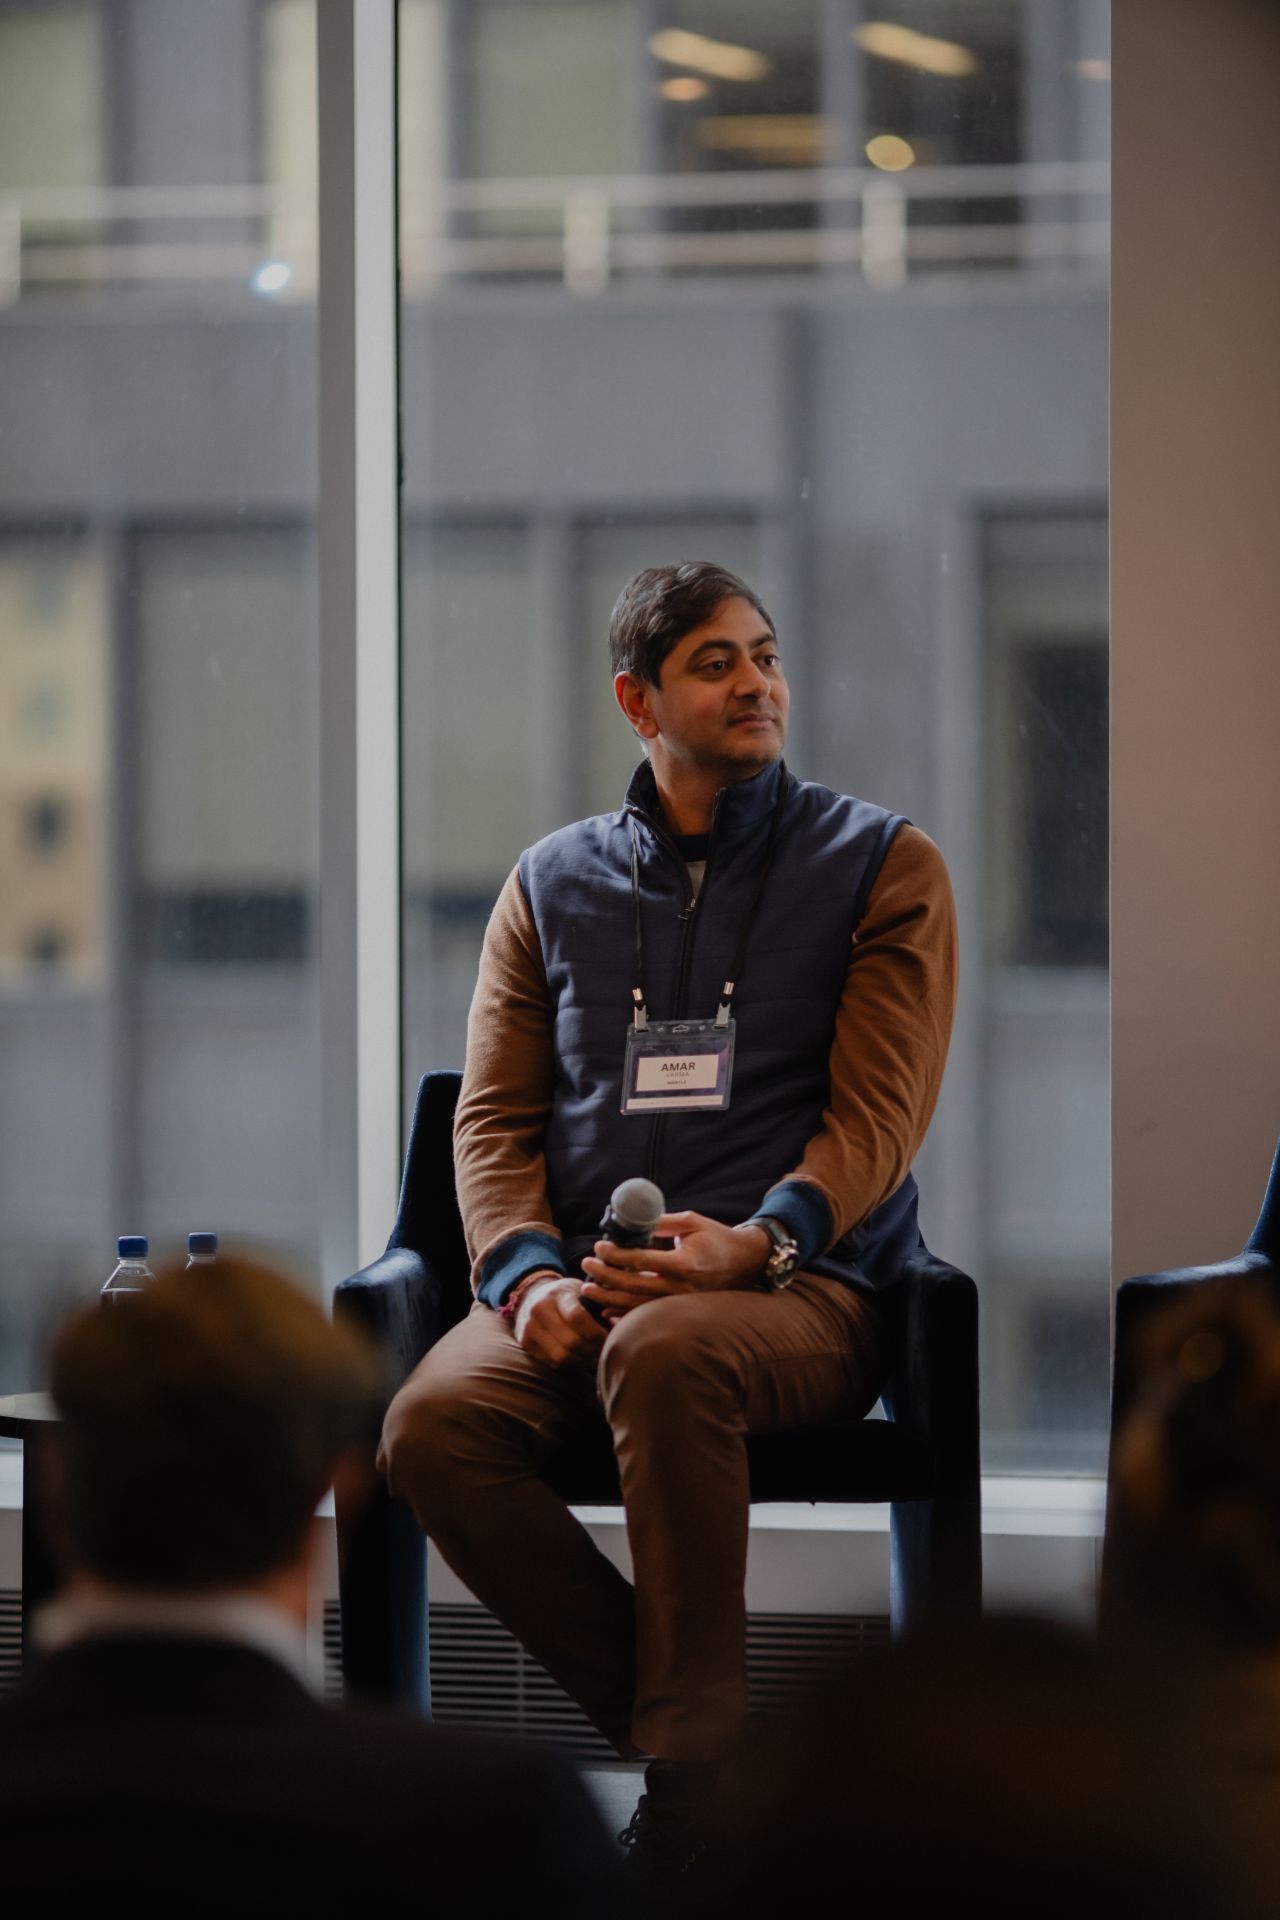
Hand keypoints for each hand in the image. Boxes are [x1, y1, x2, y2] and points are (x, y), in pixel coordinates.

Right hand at [513, 1275, 607, 1368]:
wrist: (531, 1295)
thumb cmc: (565, 1295)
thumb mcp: (581, 1290)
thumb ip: (599, 1304)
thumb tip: (622, 1327)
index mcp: (558, 1294)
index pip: (578, 1317)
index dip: (596, 1332)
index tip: (609, 1336)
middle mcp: (540, 1310)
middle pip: (571, 1341)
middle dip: (592, 1350)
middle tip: (604, 1351)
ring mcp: (529, 1328)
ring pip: (561, 1356)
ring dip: (582, 1361)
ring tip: (593, 1357)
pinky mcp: (525, 1343)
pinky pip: (552, 1362)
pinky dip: (569, 1364)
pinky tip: (579, 1358)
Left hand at [581, 1213, 769, 1318]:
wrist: (747, 1262)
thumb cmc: (718, 1238)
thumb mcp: (692, 1222)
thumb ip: (661, 1222)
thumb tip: (631, 1220)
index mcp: (683, 1262)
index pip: (640, 1260)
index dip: (616, 1255)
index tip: (598, 1247)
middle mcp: (681, 1287)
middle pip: (633, 1285)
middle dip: (605, 1276)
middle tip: (585, 1265)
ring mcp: (682, 1303)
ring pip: (637, 1305)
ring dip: (609, 1297)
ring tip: (588, 1289)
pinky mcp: (682, 1310)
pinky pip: (649, 1315)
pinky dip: (625, 1314)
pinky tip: (607, 1310)